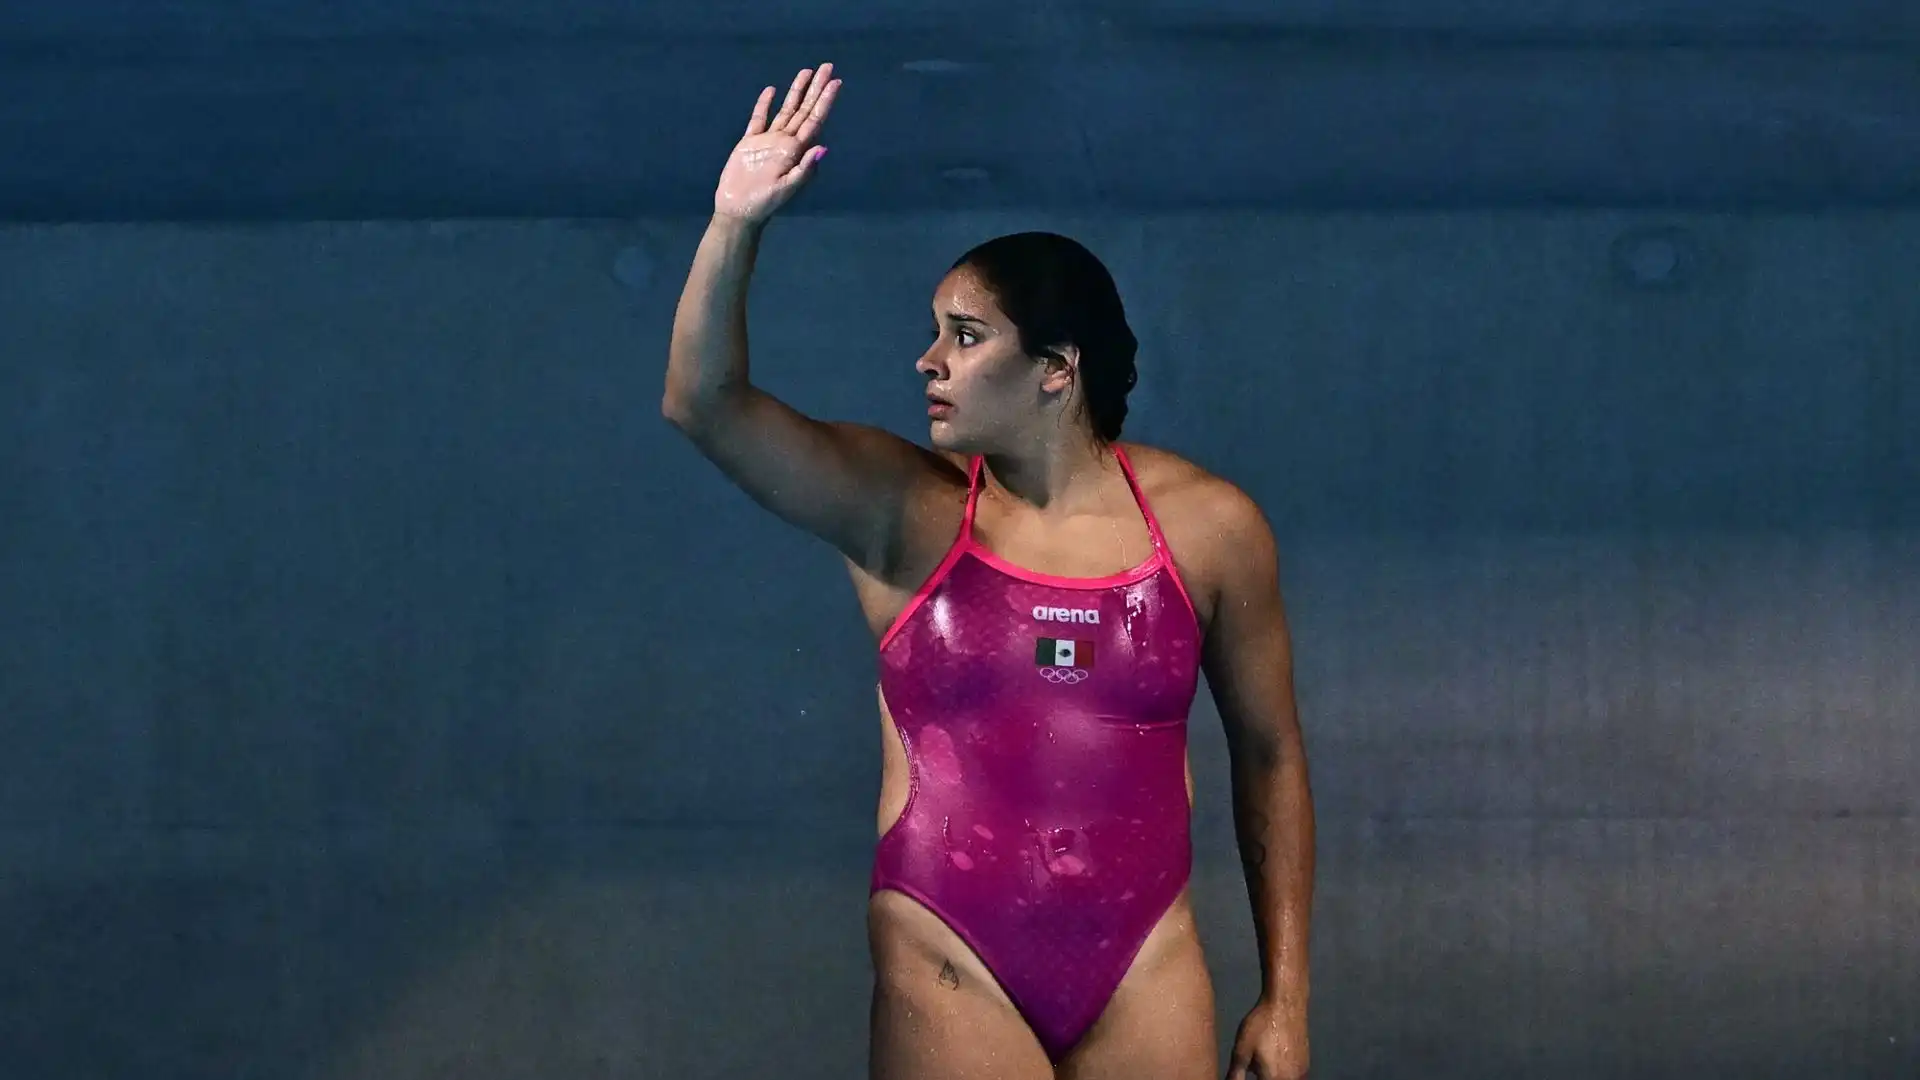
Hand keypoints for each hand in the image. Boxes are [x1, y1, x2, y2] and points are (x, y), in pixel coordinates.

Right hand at [713, 64, 840, 223]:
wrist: (739, 210)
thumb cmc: (765, 203)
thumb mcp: (787, 187)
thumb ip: (804, 169)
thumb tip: (822, 148)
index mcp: (796, 150)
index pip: (815, 120)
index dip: (825, 101)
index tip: (836, 83)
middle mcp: (786, 142)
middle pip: (804, 109)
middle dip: (816, 88)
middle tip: (827, 66)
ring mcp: (768, 140)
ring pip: (785, 109)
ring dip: (796, 91)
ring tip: (806, 72)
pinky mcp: (750, 142)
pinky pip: (759, 119)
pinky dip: (764, 104)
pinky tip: (771, 90)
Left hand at [1225, 996, 1308, 1079]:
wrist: (1286, 1004)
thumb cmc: (1262, 1025)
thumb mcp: (1241, 1050)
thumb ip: (1235, 1074)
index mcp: (1274, 1079)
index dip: (1251, 1077)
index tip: (1247, 1069)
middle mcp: (1292, 1079)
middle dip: (1261, 1076)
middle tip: (1253, 1062)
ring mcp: (1302, 1073)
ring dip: (1271, 1076)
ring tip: (1261, 1059)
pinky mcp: (1305, 1064)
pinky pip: (1291, 1076)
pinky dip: (1281, 1072)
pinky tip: (1272, 1057)